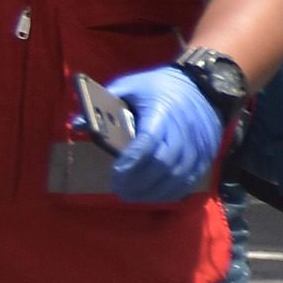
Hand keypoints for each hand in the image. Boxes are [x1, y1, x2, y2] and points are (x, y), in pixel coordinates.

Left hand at [98, 64, 222, 202]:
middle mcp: (183, 132)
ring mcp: (198, 146)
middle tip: (119, 190)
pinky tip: (154, 195)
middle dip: (138, 182)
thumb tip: (77, 124)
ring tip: (133, 196)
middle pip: (162, 165)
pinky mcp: (206, 156)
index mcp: (161, 113)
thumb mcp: (131, 86)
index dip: (130, 163)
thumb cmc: (160, 86)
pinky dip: (171, 192)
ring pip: (177, 177)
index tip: (115, 175)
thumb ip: (104, 105)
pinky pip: (190, 181)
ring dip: (153, 192)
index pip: (147, 144)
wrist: (204, 86)